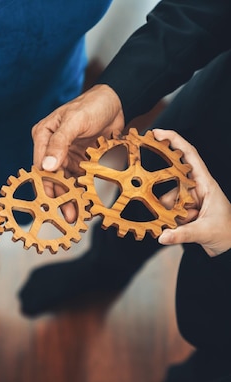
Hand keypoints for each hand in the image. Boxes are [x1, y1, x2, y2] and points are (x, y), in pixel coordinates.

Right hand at [31, 84, 124, 220]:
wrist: (117, 100)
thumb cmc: (92, 105)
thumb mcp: (74, 121)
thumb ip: (59, 143)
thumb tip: (45, 167)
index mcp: (43, 137)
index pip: (40, 166)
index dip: (46, 185)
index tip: (51, 203)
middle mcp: (52, 148)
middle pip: (53, 177)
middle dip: (60, 197)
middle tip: (67, 215)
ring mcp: (68, 155)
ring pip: (67, 181)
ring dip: (72, 197)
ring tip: (79, 214)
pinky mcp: (82, 159)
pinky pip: (81, 178)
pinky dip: (85, 190)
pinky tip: (89, 203)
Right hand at [155, 129, 230, 256]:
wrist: (230, 248)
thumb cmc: (227, 233)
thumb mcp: (205, 232)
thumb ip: (182, 234)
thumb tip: (162, 236)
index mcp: (206, 184)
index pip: (189, 156)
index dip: (174, 141)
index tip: (157, 133)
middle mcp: (196, 188)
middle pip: (172, 180)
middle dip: (170, 194)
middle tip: (177, 208)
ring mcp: (189, 198)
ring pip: (167, 197)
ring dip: (171, 212)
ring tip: (187, 223)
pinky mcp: (183, 209)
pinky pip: (168, 208)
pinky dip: (170, 218)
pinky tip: (181, 226)